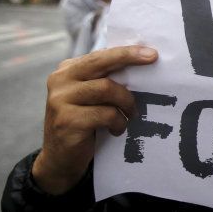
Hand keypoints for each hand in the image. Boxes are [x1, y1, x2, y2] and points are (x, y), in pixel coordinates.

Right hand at [32, 46, 157, 194]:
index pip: (100, 55)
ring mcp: (60, 100)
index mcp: (68, 70)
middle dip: (128, 58)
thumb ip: (105, 80)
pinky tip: (116, 130)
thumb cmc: (85, 123)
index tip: (151, 53)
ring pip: (106, 89)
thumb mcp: (92, 98)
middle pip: (100, 63)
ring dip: (126, 103)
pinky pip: (106, 114)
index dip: (125, 52)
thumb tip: (141, 63)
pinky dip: (118, 122)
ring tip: (130, 115)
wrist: (61, 159)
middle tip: (152, 59)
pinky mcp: (67, 121)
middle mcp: (60, 80)